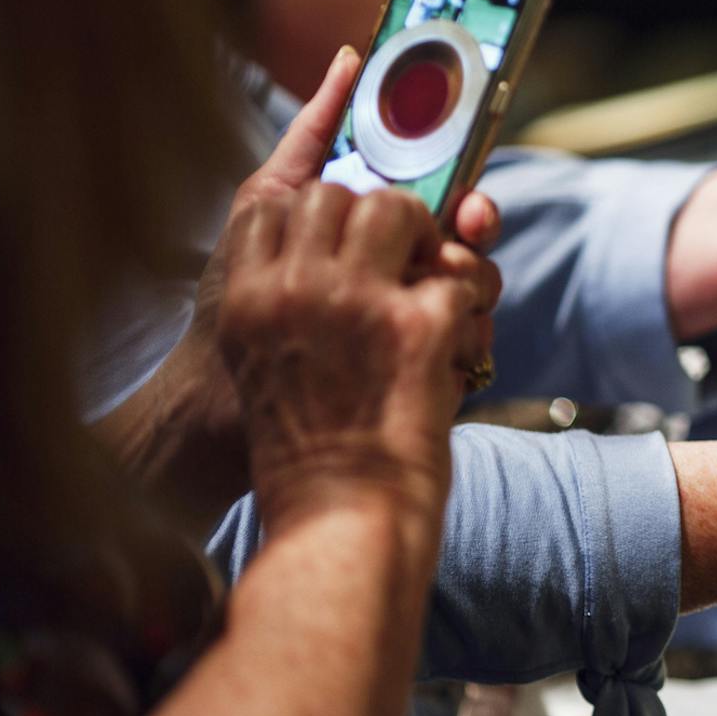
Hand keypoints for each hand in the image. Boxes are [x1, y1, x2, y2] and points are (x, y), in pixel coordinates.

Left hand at [197, 48, 501, 350]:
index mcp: (379, 223)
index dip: (464, 188)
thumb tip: (349, 59)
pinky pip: (469, 342)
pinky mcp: (421, 364)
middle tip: (469, 226)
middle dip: (478, 225)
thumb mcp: (270, 199)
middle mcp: (410, 264)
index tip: (466, 192)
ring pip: (479, 286)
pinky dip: (466, 338)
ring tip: (445, 286)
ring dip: (474, 282)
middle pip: (473, 235)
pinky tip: (446, 339)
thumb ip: (312, 135)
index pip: (445, 193)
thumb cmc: (242, 287)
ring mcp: (420, 315)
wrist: (218, 390)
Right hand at [216, 181, 482, 531]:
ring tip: (435, 279)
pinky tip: (456, 343)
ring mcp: (356, 302)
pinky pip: (459, 278)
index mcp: (249, 299)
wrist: (340, 519)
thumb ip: (291, 300)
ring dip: (431, 240)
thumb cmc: (308, 450)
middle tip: (404, 250)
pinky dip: (468, 307)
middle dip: (379, 213)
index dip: (321, 210)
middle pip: (339, 196)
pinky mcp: (417, 326)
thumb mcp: (265, 363)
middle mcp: (294, 289)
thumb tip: (354, 243)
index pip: (275, 208)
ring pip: (402, 212)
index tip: (348, 232)